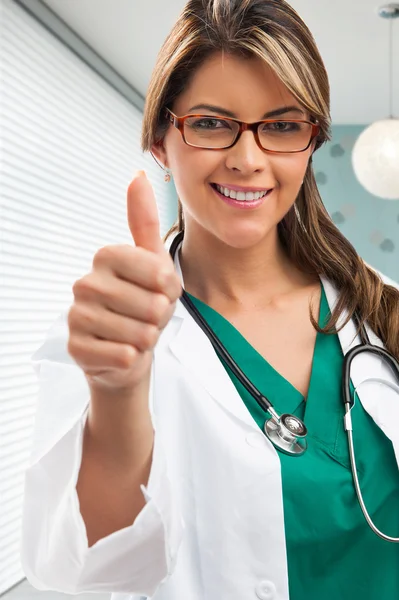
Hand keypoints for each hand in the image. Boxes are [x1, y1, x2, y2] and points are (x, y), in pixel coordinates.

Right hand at [67, 171, 181, 391]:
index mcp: (106, 256)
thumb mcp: (153, 262)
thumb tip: (138, 176)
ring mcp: (77, 316)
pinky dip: (133, 358)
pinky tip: (123, 351)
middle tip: (146, 318)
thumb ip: (144, 221)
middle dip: (159, 318)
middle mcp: (85, 283)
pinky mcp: (76, 348)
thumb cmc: (142, 304)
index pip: (161, 274)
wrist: (126, 351)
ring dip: (147, 339)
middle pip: (152, 307)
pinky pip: (125, 356)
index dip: (170, 290)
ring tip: (135, 333)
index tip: (159, 292)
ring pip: (140, 334)